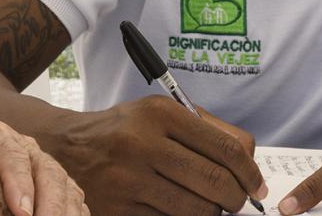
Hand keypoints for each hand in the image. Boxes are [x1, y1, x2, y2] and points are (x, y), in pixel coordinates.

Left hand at [0, 119, 88, 215]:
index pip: (11, 155)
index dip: (19, 183)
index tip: (21, 214)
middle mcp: (25, 147)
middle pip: (47, 171)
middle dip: (50, 205)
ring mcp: (43, 166)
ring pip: (66, 186)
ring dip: (65, 213)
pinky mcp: (55, 186)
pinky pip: (74, 200)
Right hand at [43, 95, 265, 214]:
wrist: (64, 149)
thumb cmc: (124, 131)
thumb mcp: (159, 114)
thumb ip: (207, 129)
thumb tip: (250, 160)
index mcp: (160, 114)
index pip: (226, 147)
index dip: (251, 173)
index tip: (257, 186)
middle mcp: (143, 144)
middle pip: (215, 182)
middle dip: (237, 198)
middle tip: (238, 201)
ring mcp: (128, 180)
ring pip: (197, 210)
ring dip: (212, 213)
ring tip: (208, 205)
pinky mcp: (118, 210)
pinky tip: (179, 210)